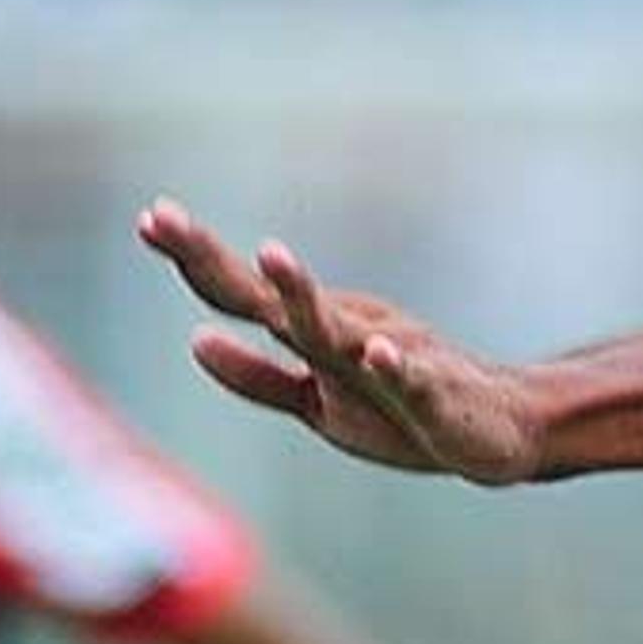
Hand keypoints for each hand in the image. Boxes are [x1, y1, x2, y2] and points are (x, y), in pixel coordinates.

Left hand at [136, 199, 545, 485]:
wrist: (496, 427)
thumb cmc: (397, 411)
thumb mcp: (315, 402)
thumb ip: (257, 379)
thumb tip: (194, 341)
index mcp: (311, 334)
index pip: (239, 292)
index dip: (194, 259)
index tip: (146, 219)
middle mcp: (343, 334)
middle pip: (266, 295)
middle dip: (214, 257)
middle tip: (164, 215)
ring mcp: (388, 361)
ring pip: (336, 328)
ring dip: (303, 294)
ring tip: (270, 255)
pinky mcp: (434, 398)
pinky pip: (412, 381)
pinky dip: (395, 367)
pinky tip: (378, 353)